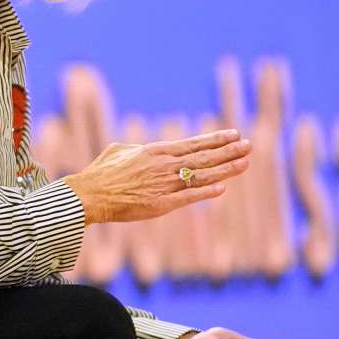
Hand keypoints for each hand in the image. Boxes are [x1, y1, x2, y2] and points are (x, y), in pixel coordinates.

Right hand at [62, 130, 250, 224]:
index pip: (194, 144)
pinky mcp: (161, 204)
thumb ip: (137, 150)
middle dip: (229, 151)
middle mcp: (164, 166)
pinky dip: (206, 192)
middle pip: (204, 157)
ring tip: (245, 162)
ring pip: (202, 175)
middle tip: (249, 145)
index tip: (234, 134)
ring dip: (226, 169)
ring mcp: (164, 185)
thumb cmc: (101, 172)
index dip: (216, 139)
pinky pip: (189, 197)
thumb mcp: (119, 151)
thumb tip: (143, 149)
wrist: (90, 194)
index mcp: (156, 151)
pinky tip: (223, 188)